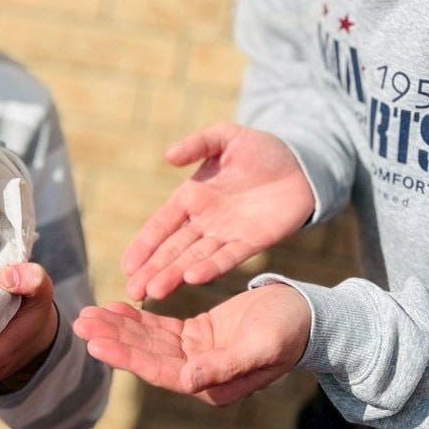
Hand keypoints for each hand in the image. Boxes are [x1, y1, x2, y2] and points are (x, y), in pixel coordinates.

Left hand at [74, 284, 309, 405]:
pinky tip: (116, 308)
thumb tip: (186, 382)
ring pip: (149, 341)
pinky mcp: (198, 334)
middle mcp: (199, 373)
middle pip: (146, 356)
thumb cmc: (290, 332)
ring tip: (88, 315)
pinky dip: (138, 318)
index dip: (127, 357)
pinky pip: (161, 328)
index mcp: (212, 384)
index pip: (160, 371)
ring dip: (119, 328)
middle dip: (113, 339)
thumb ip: (223, 366)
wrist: (309, 316)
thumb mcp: (260, 346)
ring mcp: (197, 353)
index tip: (96, 343)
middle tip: (80, 323)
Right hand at [124, 124, 315, 300]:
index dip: (144, 245)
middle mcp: (205, 220)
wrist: (301, 165)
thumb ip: (197, 144)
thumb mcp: (224, 137)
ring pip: (195, 258)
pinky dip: (211, 268)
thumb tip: (168, 156)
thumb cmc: (260, 149)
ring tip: (155, 291)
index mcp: (193, 197)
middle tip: (133, 291)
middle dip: (152, 270)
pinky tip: (192, 278)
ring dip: (175, 274)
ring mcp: (227, 234)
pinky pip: (228, 257)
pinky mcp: (252, 243)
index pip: (161, 225)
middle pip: (173, 249)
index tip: (126, 266)